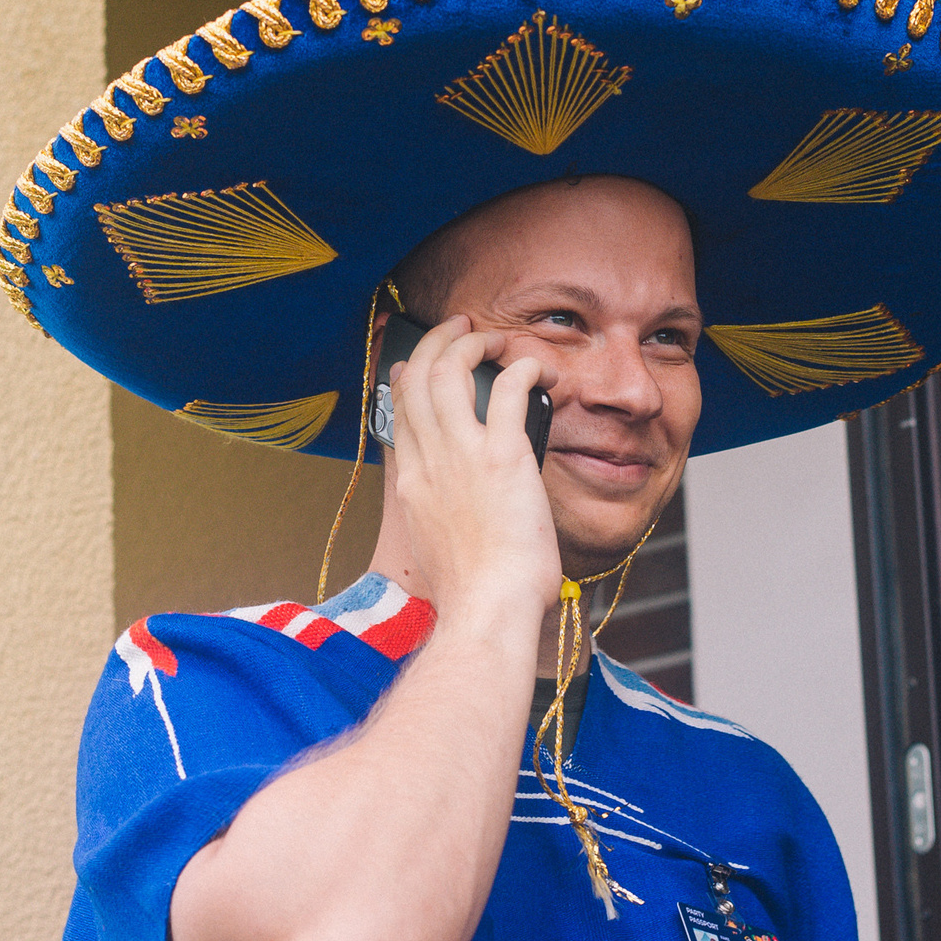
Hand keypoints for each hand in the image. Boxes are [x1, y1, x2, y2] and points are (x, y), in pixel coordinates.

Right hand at [385, 314, 561, 624]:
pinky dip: (525, 369)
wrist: (487, 610)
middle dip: (437, 343)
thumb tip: (449, 510)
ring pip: (450, 369)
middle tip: (461, 330)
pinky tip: (541, 372)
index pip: (399, 411)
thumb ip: (437, 516)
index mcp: (411, 485)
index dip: (408, 376)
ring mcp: (462, 456)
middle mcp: (429, 462)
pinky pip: (510, 389)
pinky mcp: (504, 458)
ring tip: (497, 340)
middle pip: (417, 378)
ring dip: (474, 344)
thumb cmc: (473, 595)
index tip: (418, 364)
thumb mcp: (436, 548)